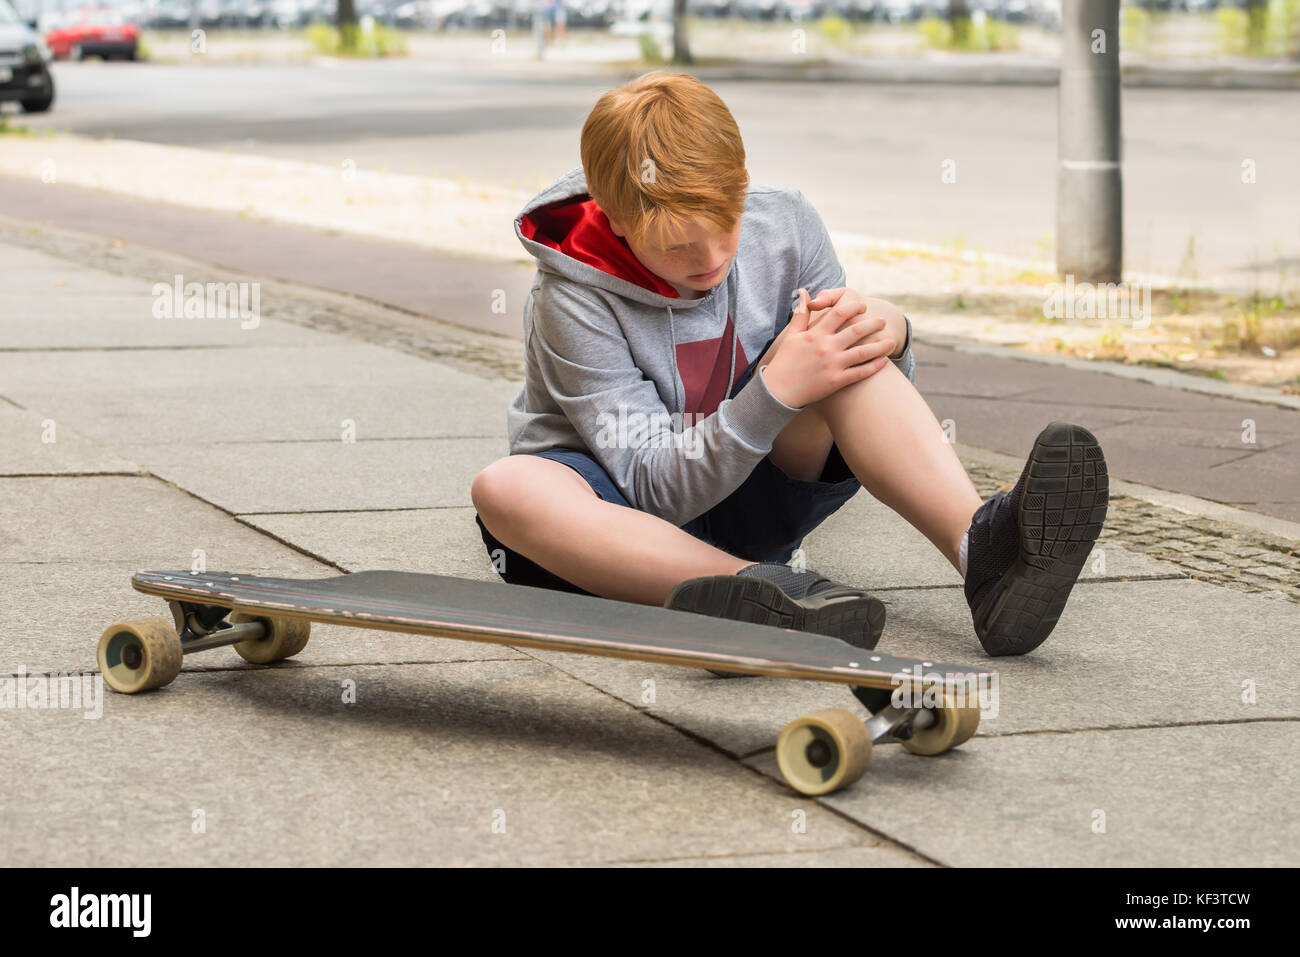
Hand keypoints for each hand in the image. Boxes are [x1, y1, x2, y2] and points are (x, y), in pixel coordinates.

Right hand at [760, 287, 896, 408]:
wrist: (779, 391)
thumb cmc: (785, 361)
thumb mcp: (792, 335)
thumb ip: (801, 313)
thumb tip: (804, 292)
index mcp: (815, 334)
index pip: (840, 313)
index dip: (854, 307)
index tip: (863, 306)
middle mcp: (826, 347)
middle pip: (856, 330)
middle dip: (873, 324)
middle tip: (882, 321)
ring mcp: (833, 364)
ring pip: (863, 352)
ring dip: (879, 345)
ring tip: (891, 341)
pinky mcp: (836, 381)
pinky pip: (860, 372)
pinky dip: (874, 366)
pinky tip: (884, 361)